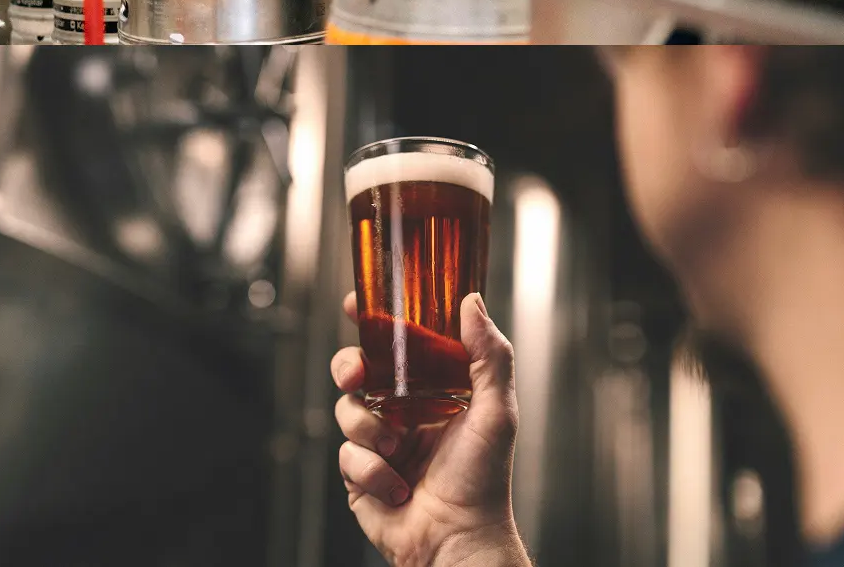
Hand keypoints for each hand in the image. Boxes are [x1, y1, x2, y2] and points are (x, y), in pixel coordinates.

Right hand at [331, 292, 530, 566]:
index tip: (357, 304)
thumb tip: (471, 302)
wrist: (459, 541)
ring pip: (347, 410)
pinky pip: (347, 455)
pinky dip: (371, 470)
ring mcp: (379, 440)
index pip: (397, 342)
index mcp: (432, 387)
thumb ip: (489, 354)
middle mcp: (402, 409)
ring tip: (397, 450)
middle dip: (348, 366)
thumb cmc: (484, 479)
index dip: (372, 320)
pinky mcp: (360, 473)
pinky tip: (396, 486)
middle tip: (357, 375)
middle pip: (357, 368)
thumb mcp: (497, 408)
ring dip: (369, 429)